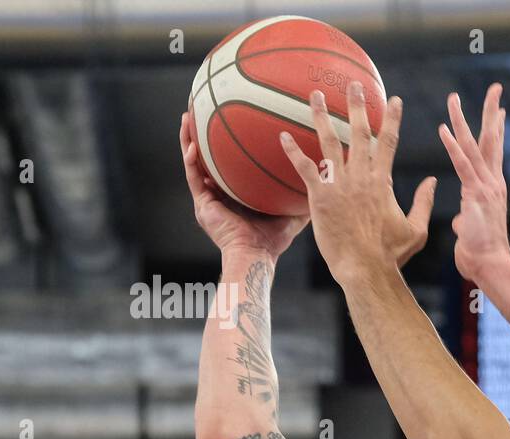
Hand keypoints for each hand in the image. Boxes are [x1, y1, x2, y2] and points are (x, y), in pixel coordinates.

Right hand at [180, 110, 308, 259]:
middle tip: (204, 110)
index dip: (229, 146)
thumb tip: (323, 178)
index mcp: (237, 195)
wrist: (256, 256)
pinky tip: (191, 143)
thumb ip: (303, 196)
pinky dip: (190, 159)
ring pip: (195, 163)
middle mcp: (220, 194)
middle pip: (210, 159)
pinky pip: (193, 177)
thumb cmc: (273, 240)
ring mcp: (208, 199)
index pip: (231, 165)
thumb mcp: (290, 213)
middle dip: (206, 135)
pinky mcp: (202, 204)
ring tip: (186, 117)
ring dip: (189, 140)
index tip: (232, 123)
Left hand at [279, 83, 435, 282]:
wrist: (365, 269)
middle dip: (357, 106)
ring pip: (329, 141)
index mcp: (382, 181)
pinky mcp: (320, 197)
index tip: (393, 101)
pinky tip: (282, 136)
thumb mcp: (416, 228)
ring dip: (321, 115)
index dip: (391, 119)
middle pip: (359, 133)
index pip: (388, 142)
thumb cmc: (391, 254)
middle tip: (354, 85)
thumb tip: (432, 182)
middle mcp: (361, 176)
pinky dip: (293, 151)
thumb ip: (423, 202)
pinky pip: (304, 168)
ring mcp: (339, 184)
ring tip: (314, 95)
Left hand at [437, 83, 509, 282]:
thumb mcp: (472, 234)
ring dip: (463, 120)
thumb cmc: (482, 257)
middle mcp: (492, 183)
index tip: (499, 111)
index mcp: (492, 190)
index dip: (495, 131)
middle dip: (492, 113)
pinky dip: (453, 146)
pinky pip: (462, 165)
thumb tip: (462, 222)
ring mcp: (485, 187)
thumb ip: (468, 222)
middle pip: (491, 141)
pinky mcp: (475, 194)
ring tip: (455, 98)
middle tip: (495, 89)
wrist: (492, 268)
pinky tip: (444, 128)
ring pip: (474, 146)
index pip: (492, 154)